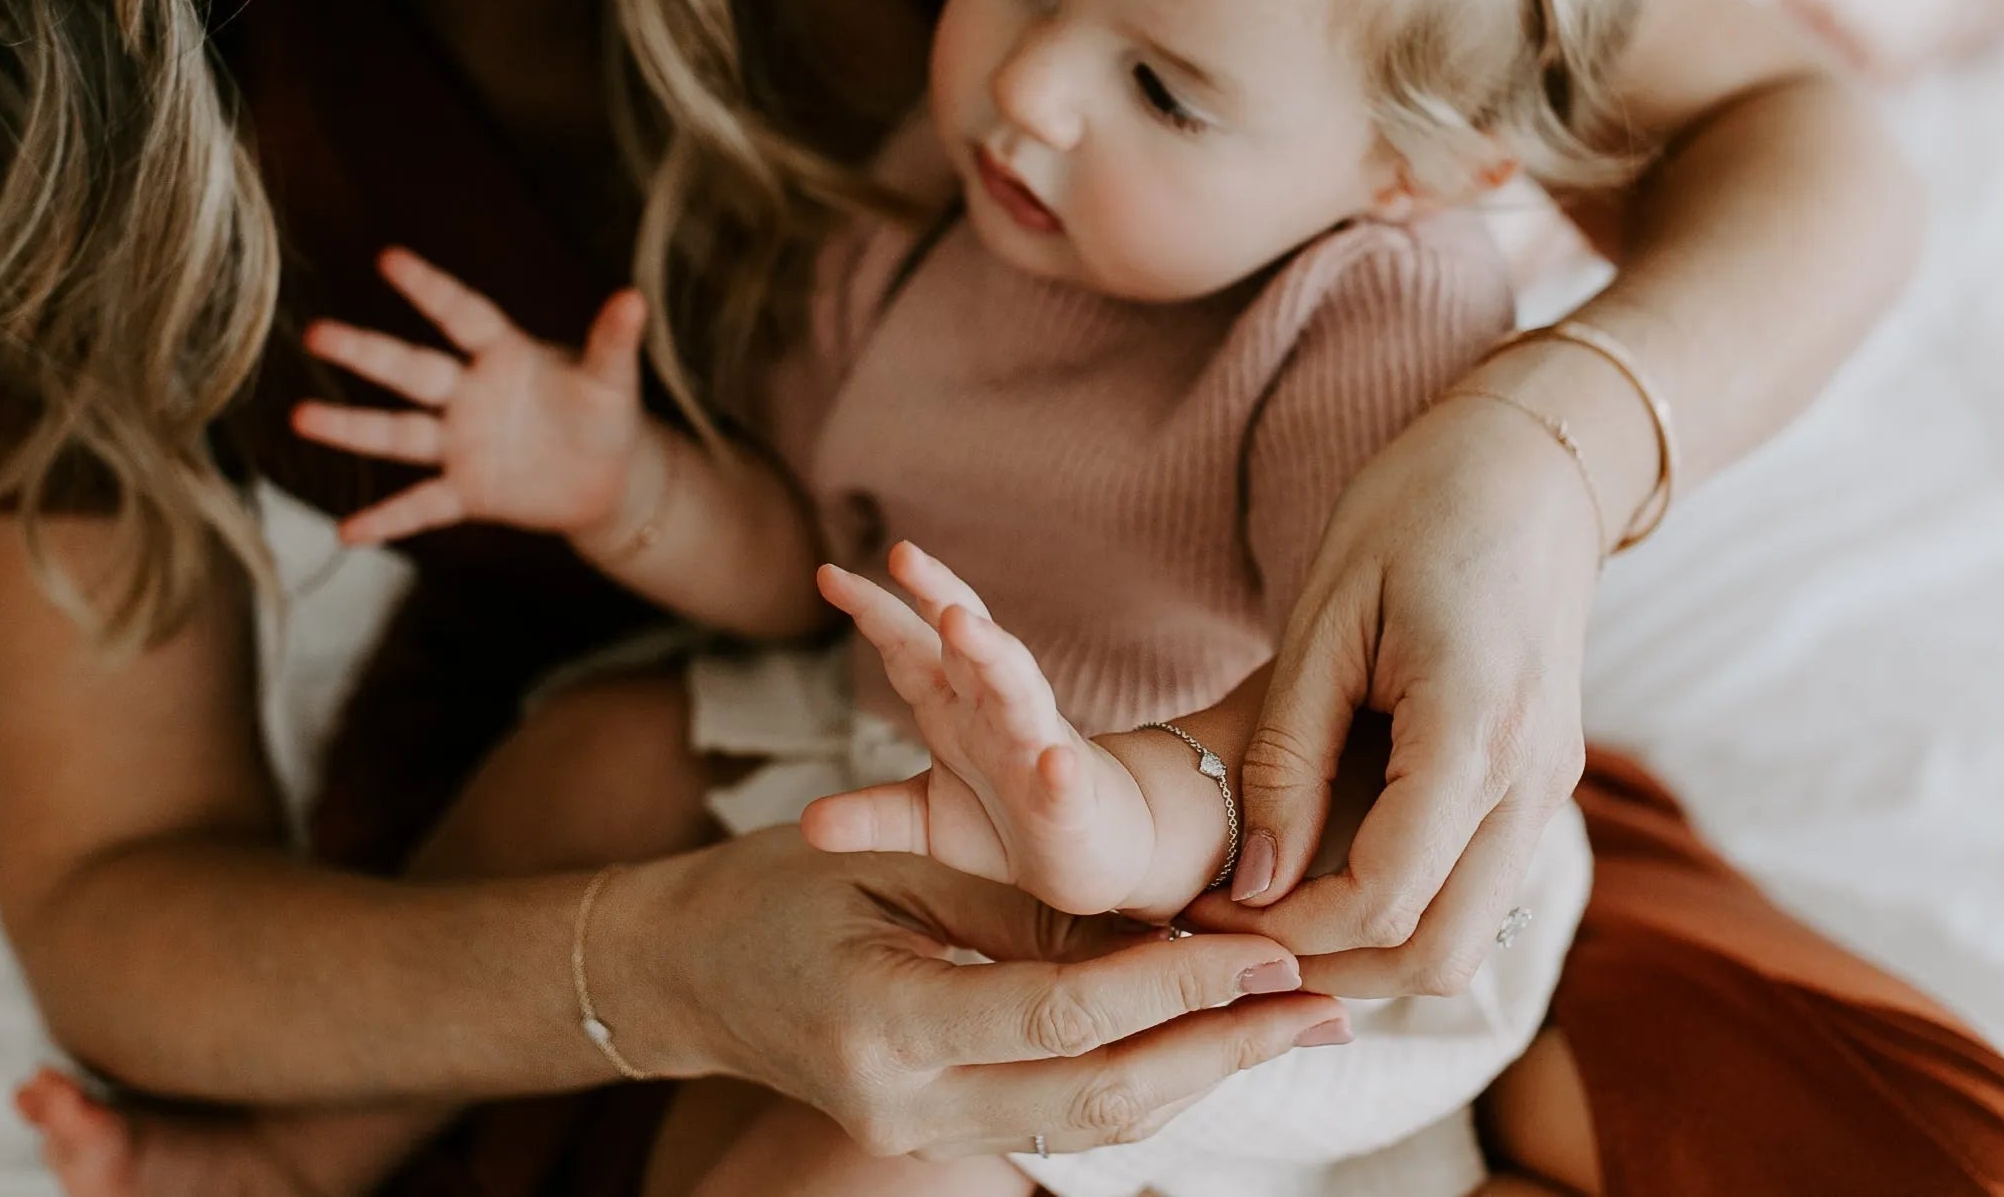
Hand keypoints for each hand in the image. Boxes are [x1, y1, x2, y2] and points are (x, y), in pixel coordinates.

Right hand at [290, 247, 652, 547]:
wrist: (608, 479)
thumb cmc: (606, 415)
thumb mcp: (613, 380)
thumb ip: (614, 341)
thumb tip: (635, 298)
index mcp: (504, 356)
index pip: (462, 315)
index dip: (429, 289)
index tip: (390, 259)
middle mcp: (470, 395)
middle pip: (410, 370)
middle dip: (366, 352)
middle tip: (317, 333)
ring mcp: (461, 444)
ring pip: (398, 433)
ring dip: (352, 427)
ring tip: (301, 418)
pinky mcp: (467, 492)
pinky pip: (420, 506)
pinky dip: (387, 520)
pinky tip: (347, 532)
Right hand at [621, 827, 1351, 1159]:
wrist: (678, 973)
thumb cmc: (770, 890)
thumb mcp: (890, 866)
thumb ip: (1013, 908)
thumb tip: (1157, 932)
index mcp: (888, 1022)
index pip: (1068, 1013)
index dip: (1181, 982)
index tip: (1272, 949)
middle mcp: (910, 1104)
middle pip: (1103, 1098)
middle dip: (1225, 1051)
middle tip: (1326, 1007)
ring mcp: (921, 1135)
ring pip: (1096, 1125)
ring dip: (1205, 1075)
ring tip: (1297, 1026)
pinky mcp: (936, 1137)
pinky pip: (1063, 1119)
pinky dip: (1146, 1080)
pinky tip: (1212, 1041)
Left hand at [804, 544, 1154, 915]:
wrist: (1089, 851)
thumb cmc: (1007, 818)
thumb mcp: (926, 818)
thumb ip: (872, 814)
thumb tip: (805, 825)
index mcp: (953, 706)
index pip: (908, 646)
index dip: (873, 609)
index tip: (827, 573)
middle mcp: (994, 711)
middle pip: (967, 641)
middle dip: (938, 593)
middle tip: (902, 553)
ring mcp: (1036, 748)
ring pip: (1017, 688)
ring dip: (991, 651)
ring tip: (957, 622)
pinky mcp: (1070, 798)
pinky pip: (1065, 778)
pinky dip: (1060, 768)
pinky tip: (1053, 761)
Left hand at [1182, 394, 1592, 998]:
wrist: (1532, 464)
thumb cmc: (1414, 514)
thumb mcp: (1326, 617)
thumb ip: (1289, 755)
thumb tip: (1256, 882)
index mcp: (1475, 733)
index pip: (1383, 898)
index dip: (1285, 928)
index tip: (1203, 912)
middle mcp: (1533, 782)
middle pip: (1436, 956)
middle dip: (1327, 970)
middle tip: (1229, 940)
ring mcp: (1551, 790)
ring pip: (1467, 942)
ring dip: (1369, 956)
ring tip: (1268, 919)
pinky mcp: (1545, 785)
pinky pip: (1480, 893)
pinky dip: (1407, 915)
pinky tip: (1327, 881)